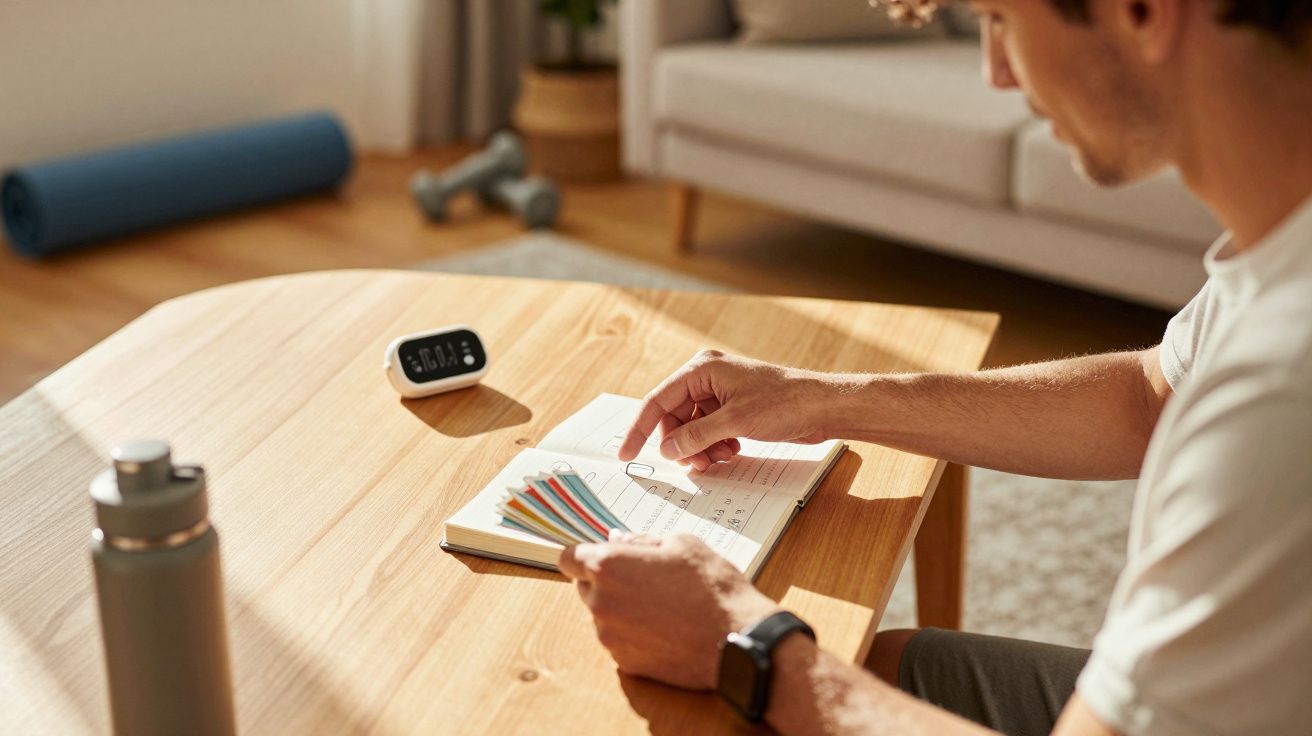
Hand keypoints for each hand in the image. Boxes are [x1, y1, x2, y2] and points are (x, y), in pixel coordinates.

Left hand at [558, 533, 778, 689]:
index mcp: (607, 566)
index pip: (567, 559)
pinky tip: (664, 628)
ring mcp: (610, 636)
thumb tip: (615, 540)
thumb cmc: (711, 585)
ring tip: (661, 605)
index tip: (598, 557)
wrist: (736, 638)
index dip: (583, 556)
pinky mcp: (625, 662)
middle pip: (585, 587)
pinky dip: (634, 633)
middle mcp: (601, 602)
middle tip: (644, 578)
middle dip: (606, 581)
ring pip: (603, 615)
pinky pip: (619, 640)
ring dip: (621, 608)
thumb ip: (639, 541)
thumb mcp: (680, 543)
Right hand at [619, 350, 833, 470]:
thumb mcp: (734, 422)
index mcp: (702, 369)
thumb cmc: (784, 403)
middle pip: (673, 417)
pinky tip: (730, 451)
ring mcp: (720, 393)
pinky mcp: (732, 408)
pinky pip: (708, 430)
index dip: (640, 429)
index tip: (626, 454)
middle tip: (694, 465)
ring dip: (699, 447)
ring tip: (718, 458)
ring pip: (691, 427)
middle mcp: (707, 377)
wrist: (822, 406)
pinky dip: (713, 445)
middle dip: (680, 444)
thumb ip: (696, 436)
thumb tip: (667, 449)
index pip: (658, 401)